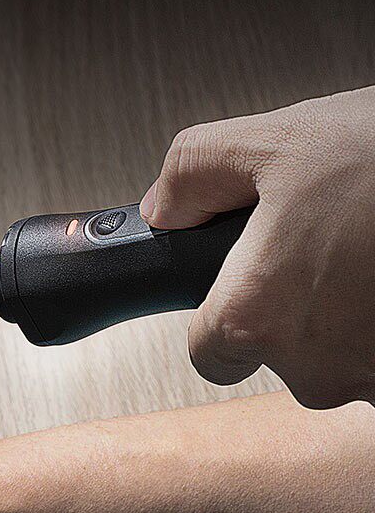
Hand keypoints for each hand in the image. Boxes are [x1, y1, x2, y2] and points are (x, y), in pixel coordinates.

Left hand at [141, 86, 374, 407]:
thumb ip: (194, 172)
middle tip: (329, 250)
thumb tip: (160, 207)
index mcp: (256, 318)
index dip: (223, 319)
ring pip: (341, 365)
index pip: (207, 355)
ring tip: (372, 252)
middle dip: (296, 312)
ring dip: (351, 320)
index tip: (243, 292)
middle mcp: (315, 370)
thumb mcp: (276, 142)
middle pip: (280, 359)